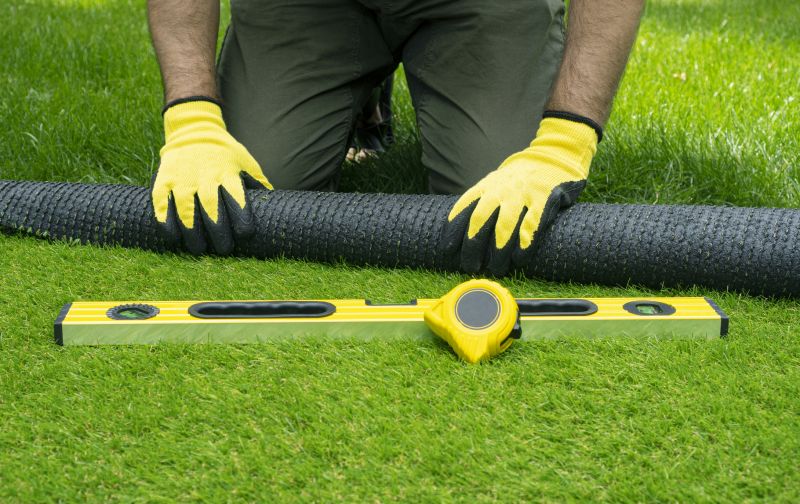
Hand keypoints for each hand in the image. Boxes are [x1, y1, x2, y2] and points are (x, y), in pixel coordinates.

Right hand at [151, 99, 271, 254]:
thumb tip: (276, 208)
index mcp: (228, 173)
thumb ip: (258, 185)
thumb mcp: (246, 164)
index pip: (236, 196)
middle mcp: (204, 176)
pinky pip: (162, 203)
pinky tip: (174, 237)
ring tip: (199, 249)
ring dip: (192, 231)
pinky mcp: (164, 181)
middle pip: (211, 206)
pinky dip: (166, 221)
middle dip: (218, 230)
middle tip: (224, 249)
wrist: (194, 131)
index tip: (245, 234)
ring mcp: (182, 178)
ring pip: (186, 208)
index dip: (241, 216)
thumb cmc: (227, 156)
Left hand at [443, 117, 598, 275]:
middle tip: (469, 266)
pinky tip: (520, 258)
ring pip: (504, 225)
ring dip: (497, 250)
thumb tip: (462, 231)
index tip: (446, 250)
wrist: (553, 155)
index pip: (463, 208)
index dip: (453, 230)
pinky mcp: (544, 199)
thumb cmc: (520, 177)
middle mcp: (501, 190)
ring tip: (495, 268)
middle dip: (472, 246)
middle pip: (480, 220)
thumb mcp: (496, 182)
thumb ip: (482, 200)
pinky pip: (532, 223)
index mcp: (486, 186)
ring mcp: (522, 194)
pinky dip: (524, 242)